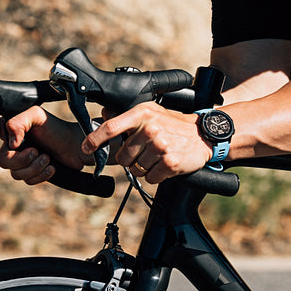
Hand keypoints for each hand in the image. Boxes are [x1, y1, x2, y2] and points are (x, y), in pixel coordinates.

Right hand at [0, 108, 88, 186]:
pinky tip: (51, 167)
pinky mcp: (30, 173)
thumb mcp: (36, 116)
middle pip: (2, 161)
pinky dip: (40, 175)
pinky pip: (26, 182)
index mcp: (7, 128)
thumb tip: (10, 144)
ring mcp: (20, 160)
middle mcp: (11, 145)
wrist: (75, 146)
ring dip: (34, 167)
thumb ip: (18, 123)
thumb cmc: (56, 128)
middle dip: (21, 159)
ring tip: (47, 158)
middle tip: (37, 151)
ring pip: (15, 174)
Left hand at [84, 103, 211, 182]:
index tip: (87, 148)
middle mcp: (150, 128)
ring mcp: (160, 145)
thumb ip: (128, 116)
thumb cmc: (175, 124)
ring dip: (144, 168)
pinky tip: (165, 165)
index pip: (111, 128)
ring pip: (136, 169)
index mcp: (142, 114)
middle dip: (131, 159)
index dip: (95, 140)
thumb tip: (105, 114)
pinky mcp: (169, 162)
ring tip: (158, 157)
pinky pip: (150, 178)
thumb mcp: (152, 112)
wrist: (203, 135)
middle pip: (123, 156)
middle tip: (146, 152)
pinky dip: (155, 175)